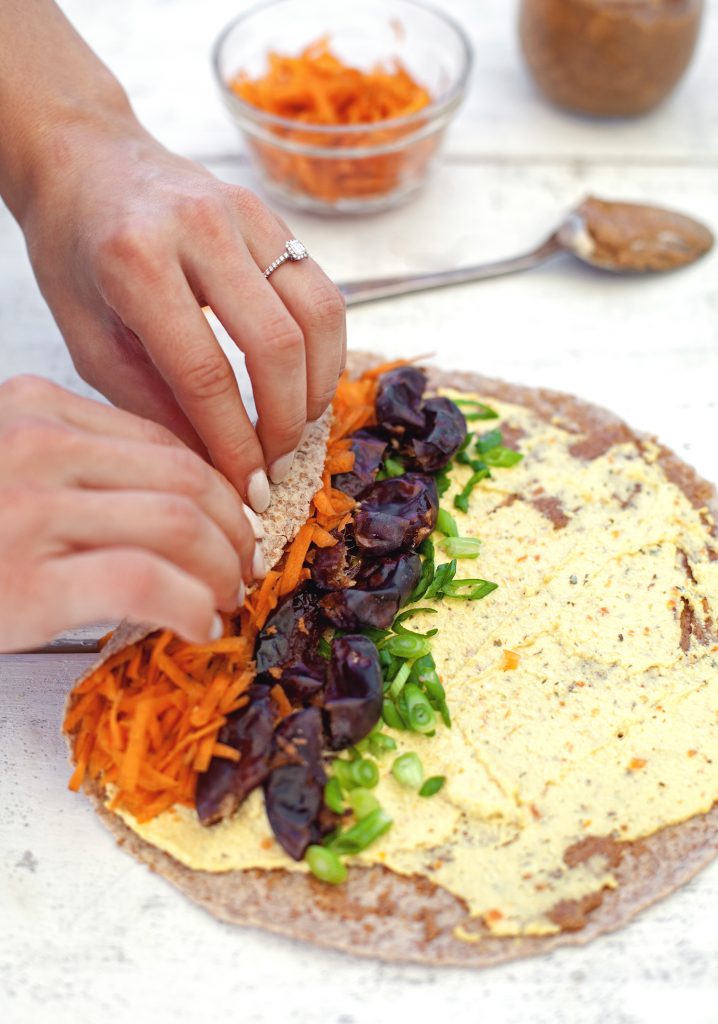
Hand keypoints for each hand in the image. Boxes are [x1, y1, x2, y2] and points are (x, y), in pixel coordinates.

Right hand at [0, 375, 262, 651]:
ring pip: (179, 524)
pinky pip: (146, 583)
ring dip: (221, 570)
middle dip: (233, 530)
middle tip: (243, 567)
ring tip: (225, 600)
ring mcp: (28, 509)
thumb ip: (77, 469)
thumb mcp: (11, 474)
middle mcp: (32, 444)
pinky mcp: (28, 579)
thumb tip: (182, 501)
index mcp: (30, 408)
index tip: (234, 526)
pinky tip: (199, 626)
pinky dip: (190, 605)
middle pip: (184, 477)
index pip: (161, 441)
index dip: (217, 489)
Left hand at [19, 119, 345, 512]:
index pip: (205, 374)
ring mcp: (245, 214)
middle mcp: (198, 227)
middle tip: (276, 466)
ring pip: (316, 316)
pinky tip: (306, 385)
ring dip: (316, 389)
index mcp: (134, 260)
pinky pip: (323, 293)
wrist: (86, 162)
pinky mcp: (274, 216)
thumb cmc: (77, 255)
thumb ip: (153, 406)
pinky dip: (325, 351)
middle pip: (275, 345)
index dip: (234, 443)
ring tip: (296, 429)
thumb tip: (218, 468)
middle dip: (284, 424)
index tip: (248, 489)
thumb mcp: (90, 339)